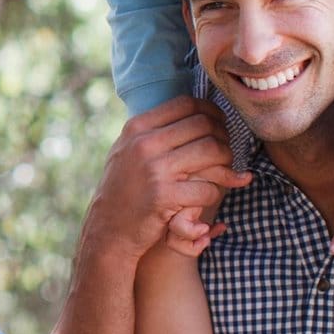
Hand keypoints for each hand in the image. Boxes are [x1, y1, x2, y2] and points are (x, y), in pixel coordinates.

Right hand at [92, 97, 251, 260]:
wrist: (107, 229)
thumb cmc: (122, 189)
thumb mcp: (125, 150)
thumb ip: (151, 131)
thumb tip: (194, 112)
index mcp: (136, 128)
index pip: (186, 104)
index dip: (211, 111)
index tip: (219, 123)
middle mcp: (144, 144)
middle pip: (204, 125)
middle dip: (224, 137)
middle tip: (226, 150)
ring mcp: (154, 170)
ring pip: (213, 151)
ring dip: (227, 162)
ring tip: (226, 171)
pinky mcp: (164, 196)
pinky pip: (208, 188)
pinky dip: (215, 193)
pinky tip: (211, 195)